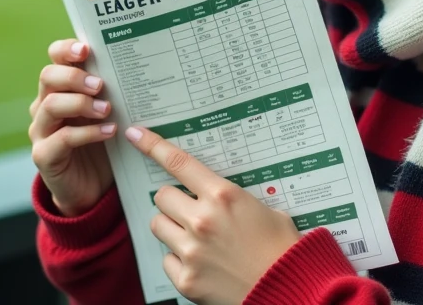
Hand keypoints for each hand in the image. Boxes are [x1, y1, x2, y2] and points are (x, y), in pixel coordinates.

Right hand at [29, 39, 115, 215]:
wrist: (91, 187)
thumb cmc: (101, 142)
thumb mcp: (107, 112)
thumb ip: (111, 92)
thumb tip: (139, 65)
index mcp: (60, 88)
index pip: (54, 59)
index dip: (66, 50)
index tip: (86, 50)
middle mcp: (44, 106)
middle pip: (48, 77)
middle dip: (75, 77)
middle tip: (100, 84)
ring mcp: (41, 131)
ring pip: (51, 106)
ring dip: (81, 104)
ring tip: (107, 109)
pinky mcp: (44, 155)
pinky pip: (61, 138)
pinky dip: (87, 133)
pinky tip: (109, 132)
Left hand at [126, 126, 301, 304]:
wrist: (287, 288)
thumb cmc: (281, 248)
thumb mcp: (266, 210)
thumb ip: (235, 199)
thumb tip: (220, 195)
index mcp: (223, 196)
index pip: (179, 163)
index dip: (153, 145)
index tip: (135, 134)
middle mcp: (202, 219)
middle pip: (162, 197)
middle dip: (173, 201)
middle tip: (190, 210)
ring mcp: (191, 250)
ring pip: (158, 225)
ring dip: (171, 227)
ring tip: (194, 237)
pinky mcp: (185, 278)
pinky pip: (166, 259)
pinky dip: (179, 260)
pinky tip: (201, 263)